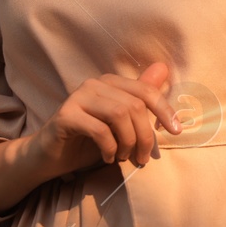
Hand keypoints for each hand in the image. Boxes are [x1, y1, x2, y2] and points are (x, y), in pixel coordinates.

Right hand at [29, 62, 181, 173]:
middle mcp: (94, 84)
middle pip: (135, 105)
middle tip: (142, 158)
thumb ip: (140, 99)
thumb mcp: (120, 123)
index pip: (146, 91)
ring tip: (123, 157)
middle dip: (145, 135)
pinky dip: (109, 147)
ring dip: (128, 142)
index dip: (165, 111)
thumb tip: (163, 68)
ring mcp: (78, 97)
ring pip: (119, 115)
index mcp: (110, 83)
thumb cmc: (88, 140)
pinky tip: (107, 158)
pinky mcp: (66, 116)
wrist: (49, 157)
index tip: (176, 132)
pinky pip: (99, 130)